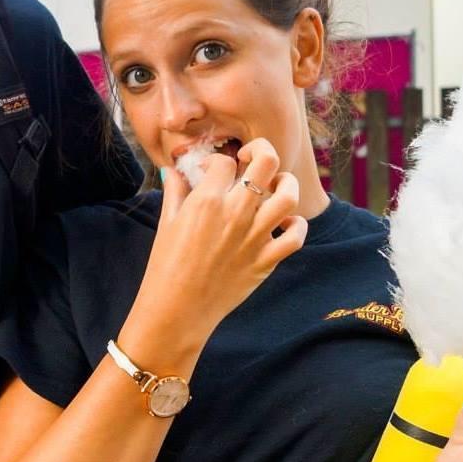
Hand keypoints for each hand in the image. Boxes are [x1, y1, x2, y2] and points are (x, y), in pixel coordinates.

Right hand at [129, 138, 306, 353]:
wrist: (177, 310)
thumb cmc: (165, 266)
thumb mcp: (166, 223)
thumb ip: (175, 191)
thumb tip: (173, 170)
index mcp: (207, 201)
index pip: (226, 161)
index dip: (219, 160)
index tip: (212, 171)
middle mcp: (235, 213)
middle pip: (267, 162)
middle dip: (262, 152)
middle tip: (252, 160)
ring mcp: (254, 237)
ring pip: (288, 194)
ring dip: (286, 183)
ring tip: (277, 185)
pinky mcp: (266, 260)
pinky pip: (296, 236)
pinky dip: (296, 225)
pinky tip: (284, 224)